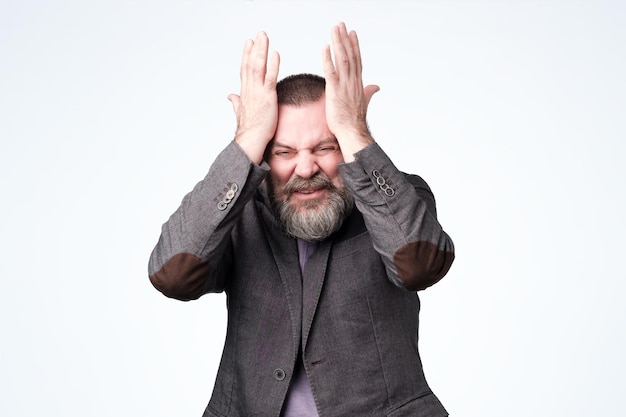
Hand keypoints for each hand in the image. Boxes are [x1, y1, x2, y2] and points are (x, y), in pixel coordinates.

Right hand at [228, 32, 280, 163]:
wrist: (251, 140)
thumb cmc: (249, 131)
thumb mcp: (241, 113)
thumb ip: (236, 102)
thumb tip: (230, 96)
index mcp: (245, 93)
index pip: (245, 70)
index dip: (246, 55)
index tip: (249, 43)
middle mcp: (250, 90)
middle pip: (250, 64)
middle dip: (255, 48)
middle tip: (259, 34)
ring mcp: (258, 92)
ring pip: (258, 66)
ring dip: (261, 50)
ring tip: (264, 37)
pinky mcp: (268, 97)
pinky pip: (270, 77)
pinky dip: (272, 65)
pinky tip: (275, 53)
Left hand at [322, 22, 378, 161]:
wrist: (352, 133)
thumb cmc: (354, 121)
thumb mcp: (363, 102)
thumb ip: (368, 92)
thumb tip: (375, 87)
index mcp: (358, 83)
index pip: (357, 60)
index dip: (354, 46)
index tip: (352, 33)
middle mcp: (353, 81)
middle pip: (350, 55)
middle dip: (345, 39)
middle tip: (341, 25)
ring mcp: (344, 86)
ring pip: (342, 59)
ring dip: (338, 43)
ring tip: (334, 30)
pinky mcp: (334, 91)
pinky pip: (331, 72)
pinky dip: (328, 59)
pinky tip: (325, 48)